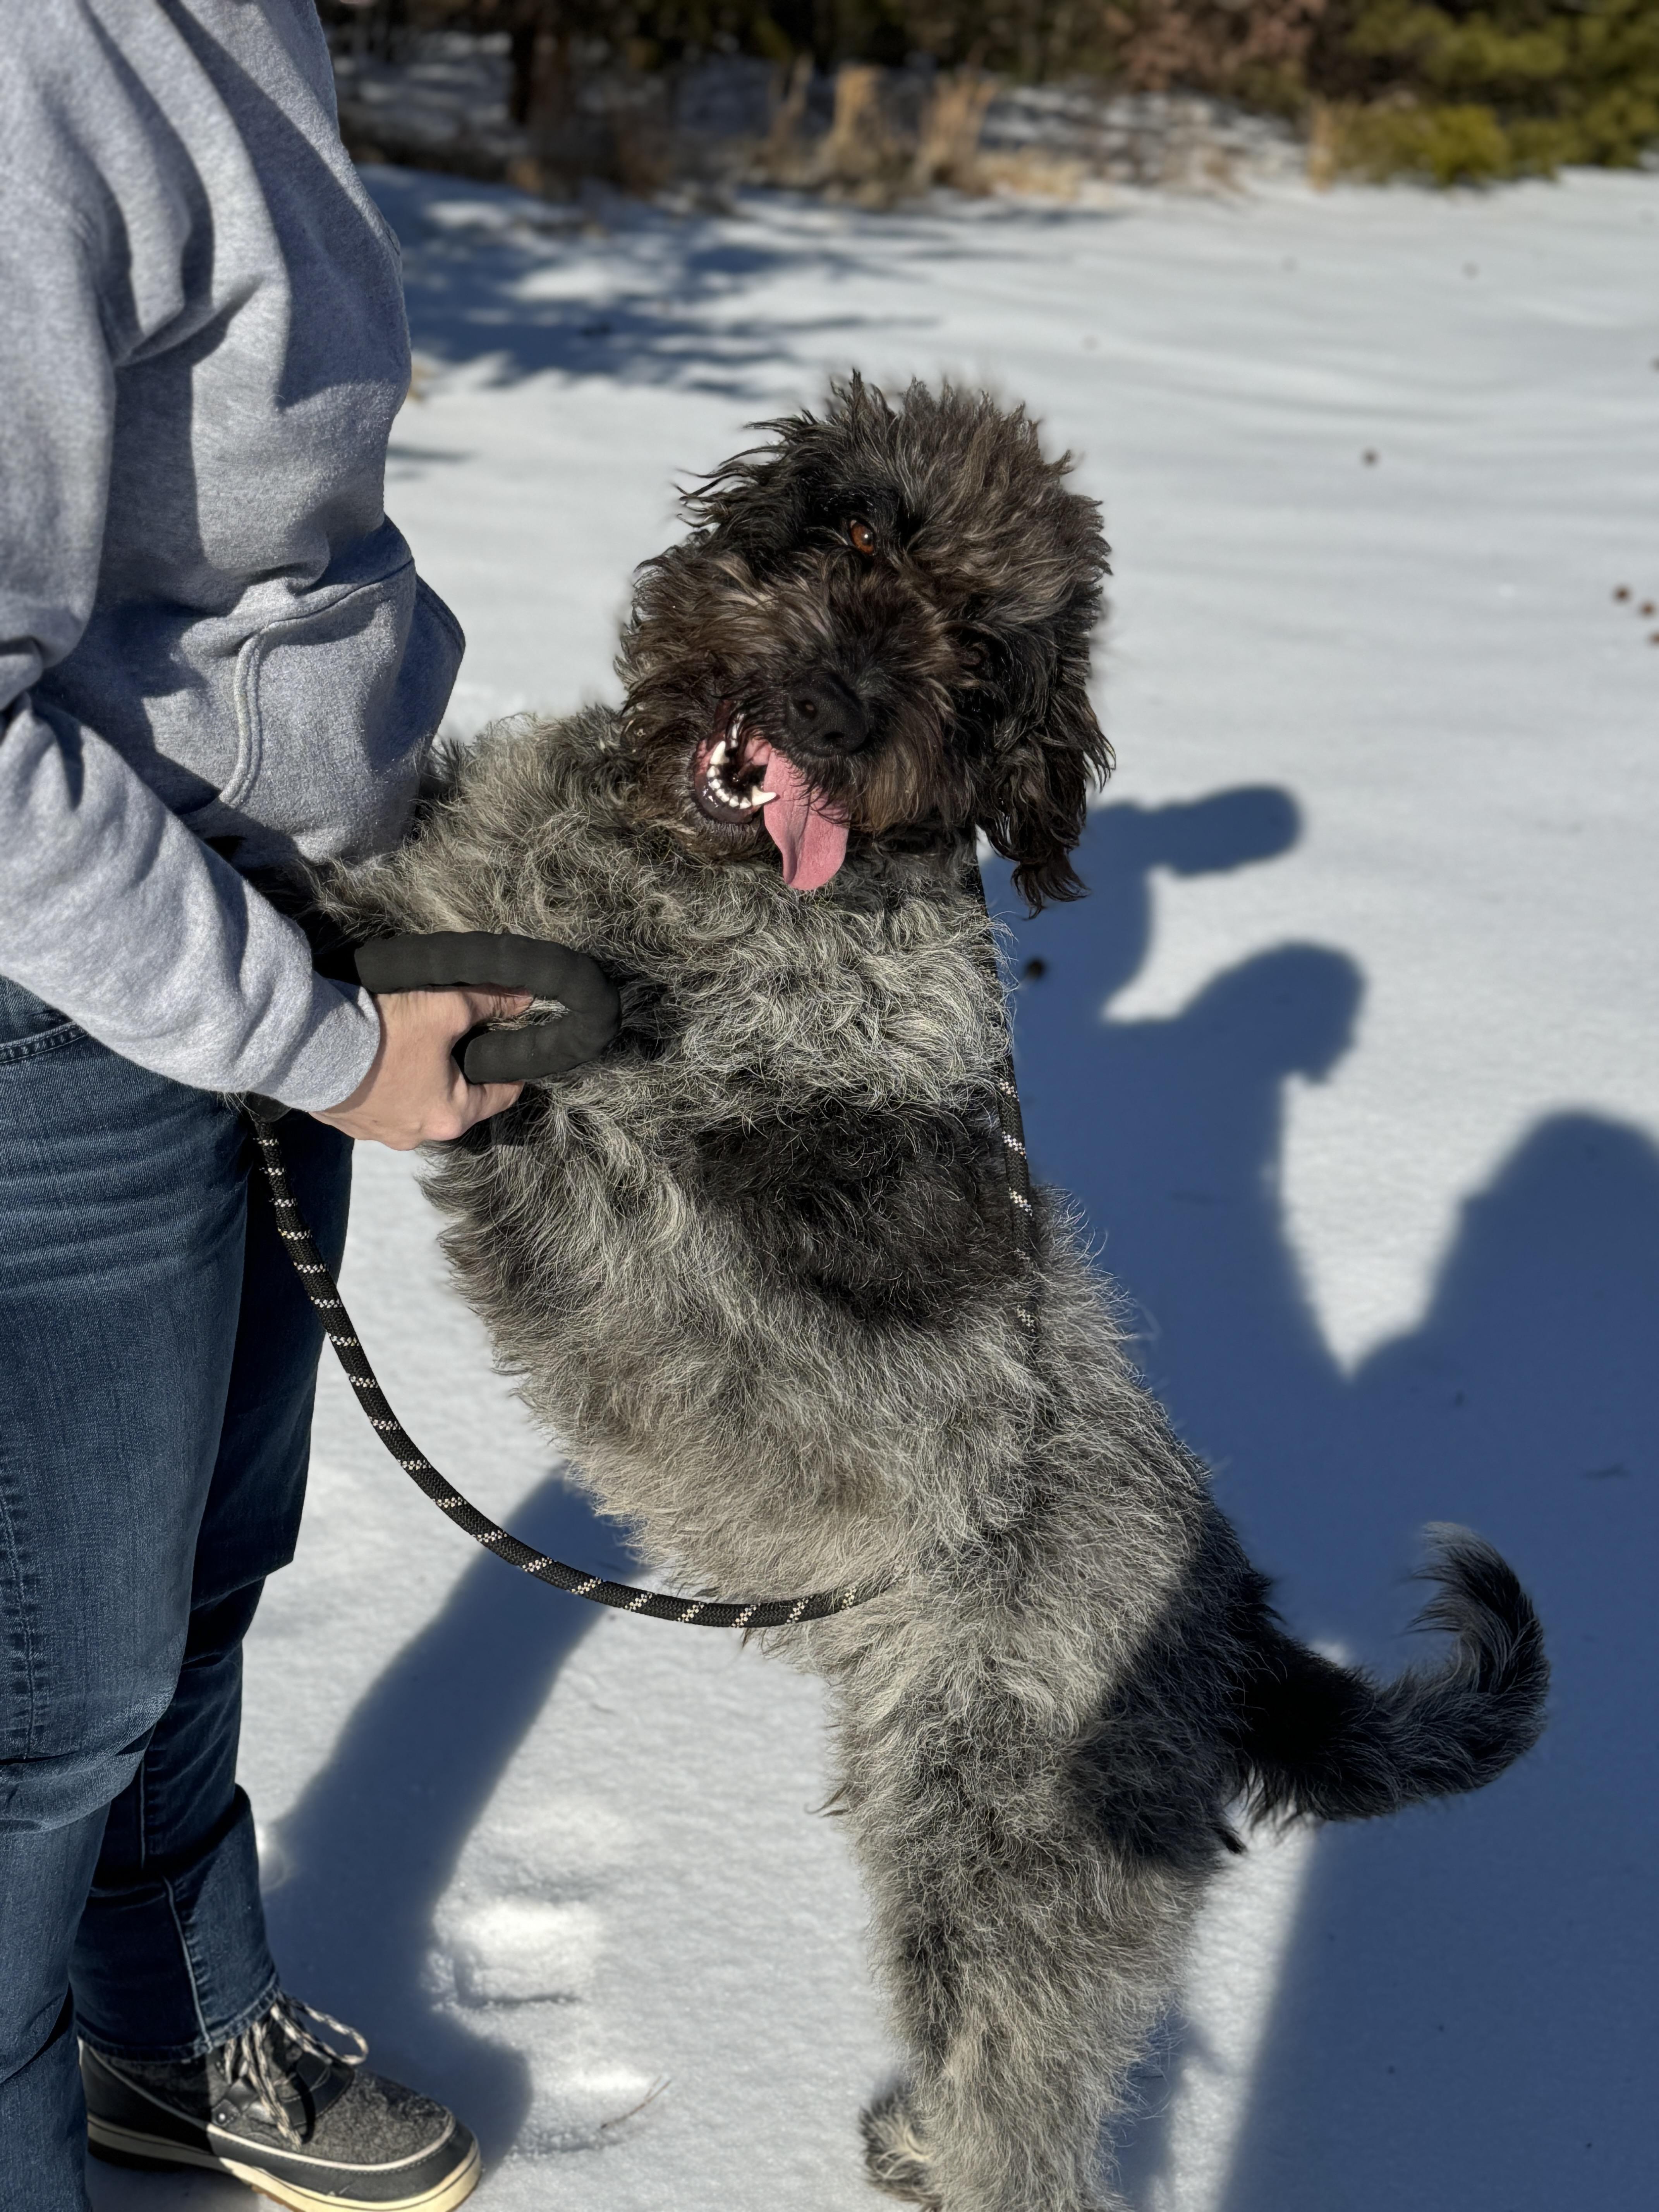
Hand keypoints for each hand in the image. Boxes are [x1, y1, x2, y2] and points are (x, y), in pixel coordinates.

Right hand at [312, 988, 531, 1149]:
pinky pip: (374, 1104)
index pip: (500, 1097)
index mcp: (450, 1115)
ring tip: (406, 1045)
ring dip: (415, 1080)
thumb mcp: (446, 1007)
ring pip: (412, 1104)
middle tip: (453, 1041)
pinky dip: (379, 1085)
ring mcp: (376, 1133)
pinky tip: (373, 1058)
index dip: (510, 1073)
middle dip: (456, 1074)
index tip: (511, 1057)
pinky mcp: (344, 1122)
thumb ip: (488, 1003)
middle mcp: (415, 1134)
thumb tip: (522, 998)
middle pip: (453, 1101)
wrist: (305, 1044)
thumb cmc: (383, 1032)